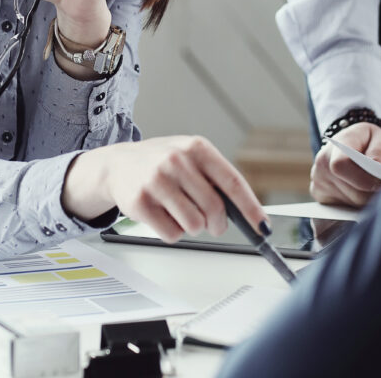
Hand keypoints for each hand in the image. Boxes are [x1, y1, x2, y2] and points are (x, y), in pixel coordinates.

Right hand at [63, 135, 268, 242]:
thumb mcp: (189, 157)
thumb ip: (214, 178)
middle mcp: (176, 160)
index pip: (232, 182)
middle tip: (211, 223)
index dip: (250, 208)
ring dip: (191, 226)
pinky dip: (172, 232)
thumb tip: (245, 212)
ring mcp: (156, 181)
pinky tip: (162, 215)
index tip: (262, 227)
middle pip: (215, 209)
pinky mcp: (140, 202)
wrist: (117, 164)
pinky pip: (172, 234)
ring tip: (179, 210)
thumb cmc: (161, 163)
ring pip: (194, 225)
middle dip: (216, 223)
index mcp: (196, 147)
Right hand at [310, 123, 380, 206]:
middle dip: (372, 194)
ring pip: (351, 205)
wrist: (354, 145)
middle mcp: (322, 164)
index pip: (340, 166)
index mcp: (336, 146)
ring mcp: (319, 181)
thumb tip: (378, 167)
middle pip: (352, 192)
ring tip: (372, 189)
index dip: (363, 180)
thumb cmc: (370, 142)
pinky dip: (356, 207)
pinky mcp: (320, 196)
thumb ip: (380, 151)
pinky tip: (361, 194)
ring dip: (366, 202)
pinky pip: (342, 212)